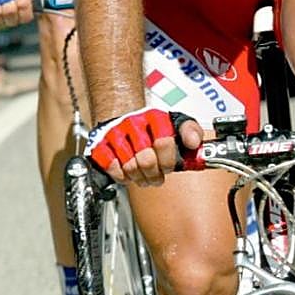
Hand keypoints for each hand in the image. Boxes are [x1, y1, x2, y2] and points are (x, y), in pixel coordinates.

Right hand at [87, 107, 202, 185]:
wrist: (125, 120)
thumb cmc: (153, 129)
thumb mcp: (177, 126)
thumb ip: (191, 132)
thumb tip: (194, 143)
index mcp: (153, 117)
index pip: (163, 142)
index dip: (168, 161)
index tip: (170, 165)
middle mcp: (132, 123)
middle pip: (146, 160)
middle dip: (155, 174)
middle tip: (157, 174)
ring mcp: (114, 133)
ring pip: (129, 167)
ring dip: (139, 177)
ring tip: (143, 174)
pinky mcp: (100, 144)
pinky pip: (111, 167)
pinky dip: (121, 175)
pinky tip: (127, 171)